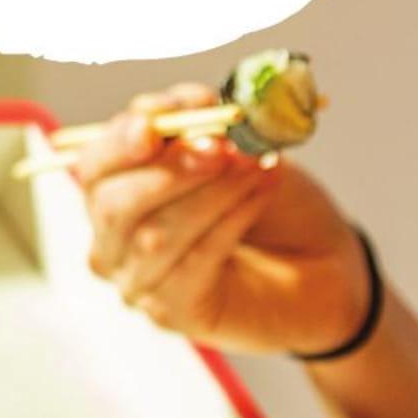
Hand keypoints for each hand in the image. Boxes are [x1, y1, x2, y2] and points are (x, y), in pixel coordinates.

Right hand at [77, 83, 372, 355]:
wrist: (323, 262)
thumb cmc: (272, 203)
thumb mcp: (240, 148)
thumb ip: (205, 124)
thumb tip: (191, 104)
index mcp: (117, 190)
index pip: (95, 165)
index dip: (122, 141)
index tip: (157, 122)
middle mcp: (115, 241)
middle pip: (113, 205)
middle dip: (169, 170)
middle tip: (219, 148)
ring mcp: (141, 282)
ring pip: (155, 235)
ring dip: (211, 193)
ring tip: (256, 165)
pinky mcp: (175, 313)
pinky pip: (194, 262)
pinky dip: (231, 221)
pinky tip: (260, 193)